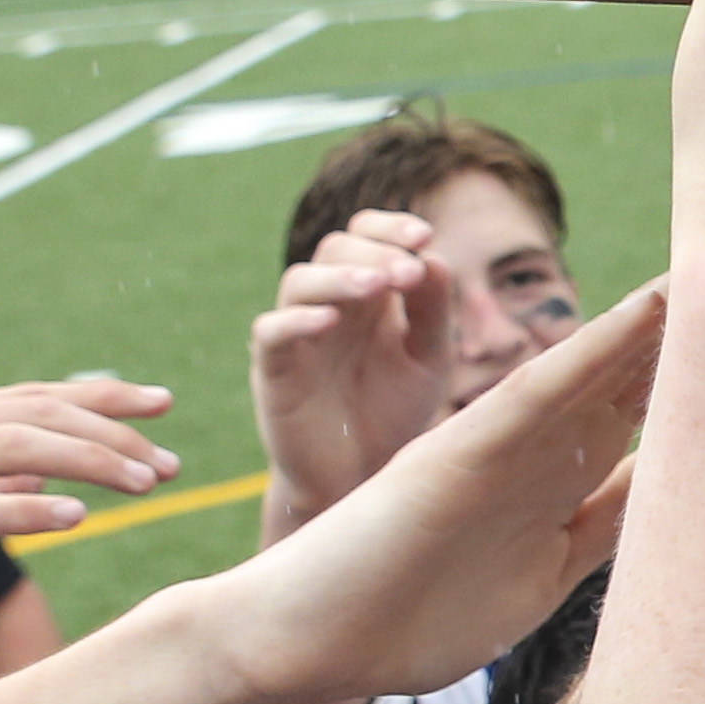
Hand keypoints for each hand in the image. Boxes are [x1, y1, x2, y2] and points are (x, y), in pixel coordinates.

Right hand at [222, 291, 658, 703]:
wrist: (309, 641)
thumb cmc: (407, 623)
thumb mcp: (534, 583)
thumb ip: (594, 538)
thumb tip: (666, 516)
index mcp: (544, 492)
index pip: (627, 430)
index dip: (686, 398)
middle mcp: (526, 460)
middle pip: (619, 392)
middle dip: (682, 352)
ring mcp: (495, 451)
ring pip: (592, 375)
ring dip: (654, 329)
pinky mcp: (461, 451)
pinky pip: (539, 391)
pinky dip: (593, 350)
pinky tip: (644, 312)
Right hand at [257, 210, 460, 539]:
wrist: (361, 477)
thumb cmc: (393, 413)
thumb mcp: (427, 359)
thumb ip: (432, 311)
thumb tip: (432, 256)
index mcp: (367, 295)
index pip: (366, 235)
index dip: (390, 227)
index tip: (424, 235)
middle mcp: (329, 305)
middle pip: (334, 247)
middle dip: (374, 252)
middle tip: (407, 273)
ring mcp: (297, 335)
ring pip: (300, 281)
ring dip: (340, 277)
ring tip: (377, 285)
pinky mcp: (273, 370)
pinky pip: (272, 333)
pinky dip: (297, 320)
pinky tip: (330, 321)